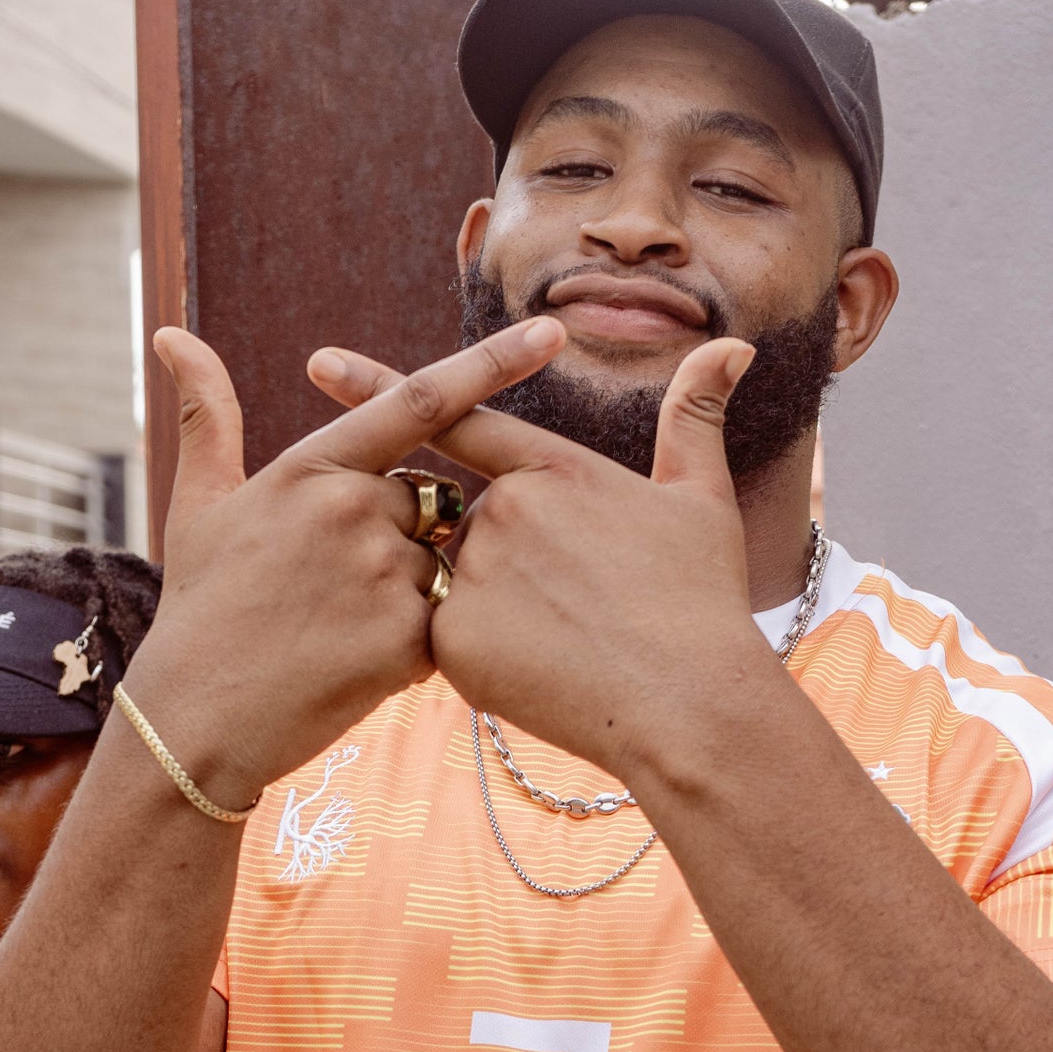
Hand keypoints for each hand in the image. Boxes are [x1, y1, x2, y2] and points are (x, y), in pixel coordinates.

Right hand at [126, 319, 566, 807]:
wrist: (197, 719)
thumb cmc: (200, 609)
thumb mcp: (197, 505)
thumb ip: (207, 417)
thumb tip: (170, 332)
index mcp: (311, 468)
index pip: (419, 402)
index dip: (493, 364)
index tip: (551, 331)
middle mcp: (353, 510)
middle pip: (424, 504)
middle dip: (398, 539)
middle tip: (328, 591)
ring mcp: (382, 575)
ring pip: (435, 567)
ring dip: (404, 595)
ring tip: (332, 632)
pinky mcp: (406, 639)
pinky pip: (441, 625)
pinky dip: (410, 645)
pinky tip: (352, 664)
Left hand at [306, 332, 770, 781]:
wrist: (687, 705)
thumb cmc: (701, 605)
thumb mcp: (702, 502)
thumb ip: (694, 419)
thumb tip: (730, 346)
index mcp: (552, 469)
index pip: (455, 420)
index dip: (386, 392)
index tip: (322, 366)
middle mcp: (501, 511)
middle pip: (469, 530)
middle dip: (507, 568)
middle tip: (576, 612)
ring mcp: (473, 576)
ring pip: (455, 590)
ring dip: (496, 614)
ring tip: (566, 648)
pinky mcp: (451, 642)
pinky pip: (445, 645)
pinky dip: (484, 660)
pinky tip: (540, 677)